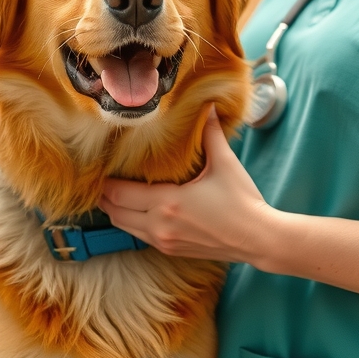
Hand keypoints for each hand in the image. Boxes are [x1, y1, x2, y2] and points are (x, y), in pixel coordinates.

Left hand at [100, 107, 272, 261]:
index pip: (121, 193)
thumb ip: (211, 134)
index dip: (106, 182)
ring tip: (112, 195)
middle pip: (115, 212)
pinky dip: (131, 223)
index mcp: (168, 203)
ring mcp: (164, 241)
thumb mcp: (226, 165)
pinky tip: (134, 211)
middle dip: (104, 197)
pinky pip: (139, 236)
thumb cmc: (243, 202)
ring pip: (124, 227)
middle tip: (100, 181)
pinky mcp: (170, 250)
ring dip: (115, 211)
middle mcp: (160, 225)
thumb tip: (209, 106)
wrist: (258, 239)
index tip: (100, 169)